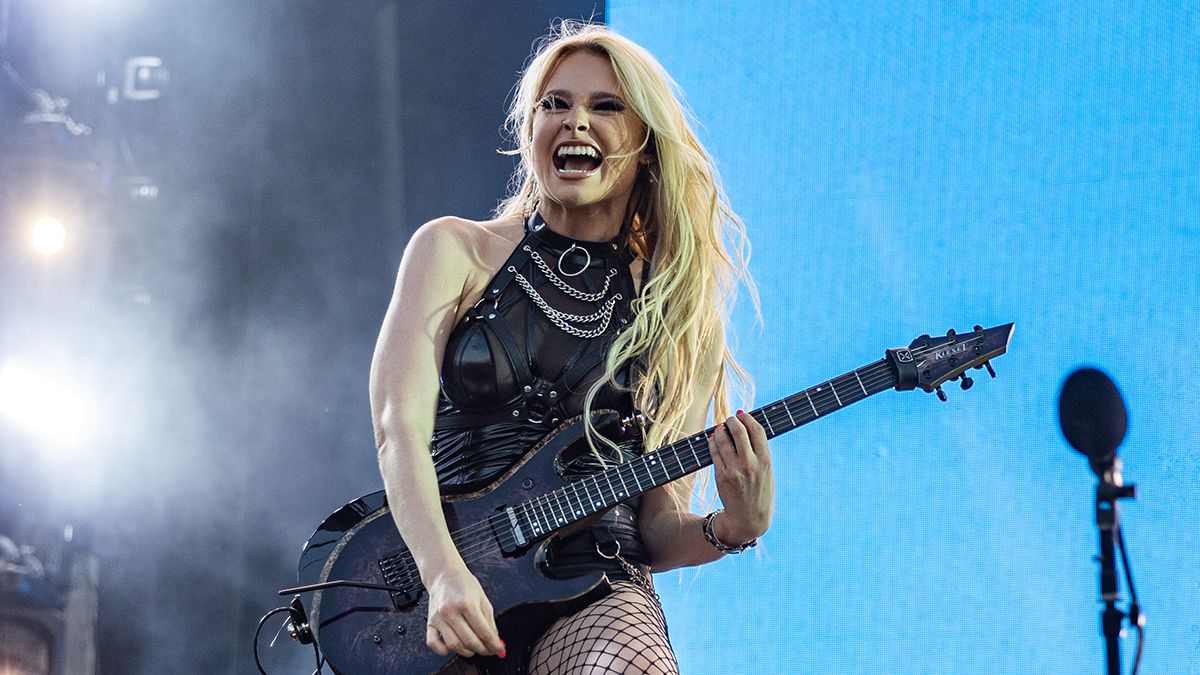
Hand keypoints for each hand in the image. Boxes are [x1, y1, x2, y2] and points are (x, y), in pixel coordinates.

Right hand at [423, 564, 505, 658]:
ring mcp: (439, 618)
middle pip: (470, 641)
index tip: (499, 650)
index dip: (494, 644)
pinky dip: (443, 650)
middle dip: (483, 650)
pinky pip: (433, 643)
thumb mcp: (482, 598)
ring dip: (467, 652)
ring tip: (474, 649)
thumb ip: (489, 621)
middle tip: (488, 650)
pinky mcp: (430, 622)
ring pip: (453, 645)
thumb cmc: (463, 584)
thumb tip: (495, 640)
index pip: (484, 631)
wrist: (444, 575)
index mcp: (467, 603)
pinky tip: (451, 648)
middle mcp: (451, 611)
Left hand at [708, 410, 773, 545]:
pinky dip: (713, 443)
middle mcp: (750, 464)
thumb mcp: (767, 472)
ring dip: (721, 430)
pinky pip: (715, 453)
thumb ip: (759, 452)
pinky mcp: (721, 476)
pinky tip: (714, 439)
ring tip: (721, 428)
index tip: (742, 414)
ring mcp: (735, 470)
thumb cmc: (759, 493)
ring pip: (724, 440)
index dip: (748, 418)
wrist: (749, 519)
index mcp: (766, 461)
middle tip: (729, 420)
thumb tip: (747, 428)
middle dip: (732, 421)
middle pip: (739, 431)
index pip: (757, 430)